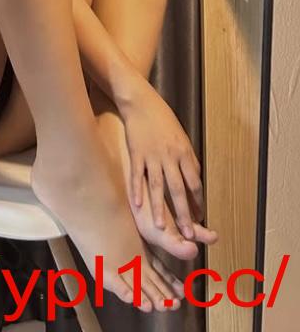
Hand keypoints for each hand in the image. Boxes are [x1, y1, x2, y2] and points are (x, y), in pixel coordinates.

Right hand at [118, 77, 204, 238]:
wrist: (141, 102)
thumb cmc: (163, 118)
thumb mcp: (181, 137)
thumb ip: (188, 158)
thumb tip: (195, 178)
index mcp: (184, 153)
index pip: (194, 183)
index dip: (197, 202)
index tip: (200, 218)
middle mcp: (170, 157)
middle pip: (178, 190)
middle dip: (184, 214)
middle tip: (188, 234)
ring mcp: (152, 156)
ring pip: (157, 187)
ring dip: (159, 208)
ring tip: (161, 227)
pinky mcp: (136, 154)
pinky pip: (137, 176)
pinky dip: (137, 191)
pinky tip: (137, 205)